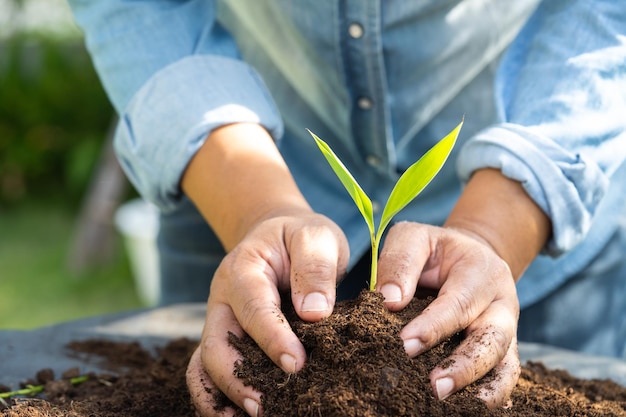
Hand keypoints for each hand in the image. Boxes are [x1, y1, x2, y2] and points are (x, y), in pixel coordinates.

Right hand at [187, 209, 348, 415]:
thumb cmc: (300, 237)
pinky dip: (217, 395)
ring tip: (255, 415)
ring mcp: (219, 320)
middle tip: (268, 405)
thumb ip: (315, 268)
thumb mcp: (315, 236)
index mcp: (244, 269)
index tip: (296, 365)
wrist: (279, 235)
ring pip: (206, 363)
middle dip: (239, 379)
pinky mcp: (225, 338)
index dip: (272, 339)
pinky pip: (209, 370)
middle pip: (216, 344)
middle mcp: (223, 298)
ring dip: (225, 393)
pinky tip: (239, 414)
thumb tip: (314, 312)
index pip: (254, 308)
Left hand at [376, 222, 520, 407]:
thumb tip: (389, 300)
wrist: (468, 255)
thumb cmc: (434, 250)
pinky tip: (469, 408)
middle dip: (465, 366)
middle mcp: (501, 302)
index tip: (405, 345)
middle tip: (435, 387)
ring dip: (481, 388)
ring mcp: (507, 328)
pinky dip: (492, 394)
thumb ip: (400, 261)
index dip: (434, 326)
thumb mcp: (414, 238)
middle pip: (492, 338)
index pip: (459, 302)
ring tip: (451, 405)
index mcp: (480, 270)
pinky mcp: (504, 349)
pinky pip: (505, 375)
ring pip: (505, 363)